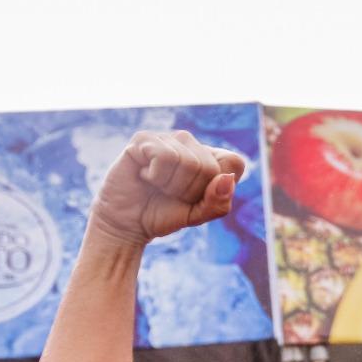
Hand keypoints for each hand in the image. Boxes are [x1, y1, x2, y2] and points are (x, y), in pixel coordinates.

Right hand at [90, 130, 246, 245]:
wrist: (127, 223)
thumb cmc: (163, 214)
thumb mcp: (197, 216)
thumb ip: (218, 202)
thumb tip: (226, 179)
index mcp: (209, 157)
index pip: (234, 163)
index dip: (217, 188)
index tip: (197, 197)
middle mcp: (190, 143)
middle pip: (210, 167)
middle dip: (191, 192)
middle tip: (172, 194)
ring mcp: (167, 138)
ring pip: (188, 162)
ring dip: (172, 185)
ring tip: (158, 185)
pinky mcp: (144, 139)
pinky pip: (165, 157)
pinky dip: (156, 176)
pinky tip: (145, 176)